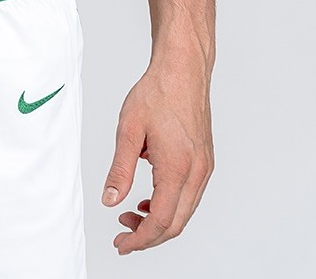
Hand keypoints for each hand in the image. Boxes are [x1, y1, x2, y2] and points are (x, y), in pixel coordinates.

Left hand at [101, 56, 213, 253]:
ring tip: (131, 214)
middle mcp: (197, 172)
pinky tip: (150, 198)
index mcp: (178, 167)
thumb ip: (120, 169)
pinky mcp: (205, 161)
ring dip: (159, 220)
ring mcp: (204, 168)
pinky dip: (170, 204)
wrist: (183, 70)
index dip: (140, 239)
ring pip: (185, 211)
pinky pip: (189, 195)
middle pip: (176, 223)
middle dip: (149, 236)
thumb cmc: (158, 93)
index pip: (161, 220)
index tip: (122, 244)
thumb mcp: (128, 129)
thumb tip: (110, 200)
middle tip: (123, 235)